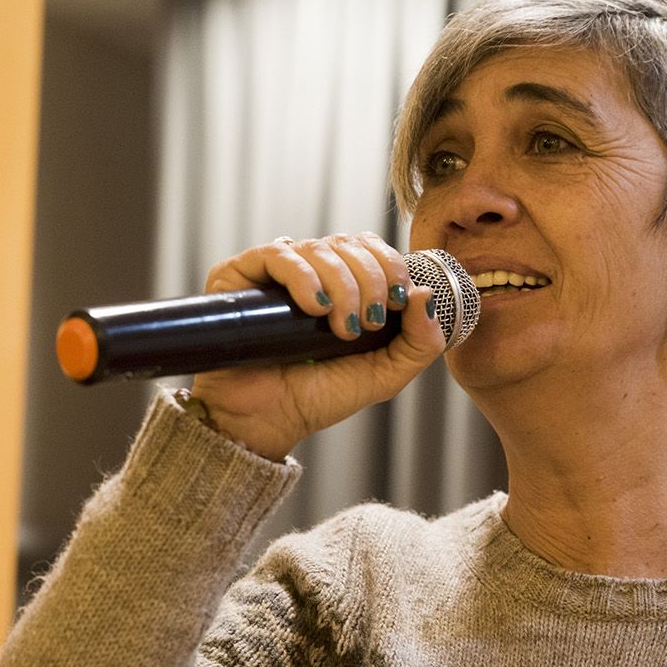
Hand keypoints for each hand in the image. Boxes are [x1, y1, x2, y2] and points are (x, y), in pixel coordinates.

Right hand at [186, 233, 447, 461]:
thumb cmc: (320, 396)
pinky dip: (304, 277)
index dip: (391, 266)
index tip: (398, 302)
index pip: (372, 248)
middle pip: (350, 244)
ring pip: (320, 248)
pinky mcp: (240, 275)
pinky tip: (315, 307)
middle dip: (370, 281)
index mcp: (343, 284)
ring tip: (342, 328)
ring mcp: (275, 271)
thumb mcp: (385, 374)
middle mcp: (309, 270)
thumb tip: (427, 294)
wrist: (268, 422)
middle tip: (368, 323)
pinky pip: (278, 255)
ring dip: (342, 285)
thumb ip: (420, 342)